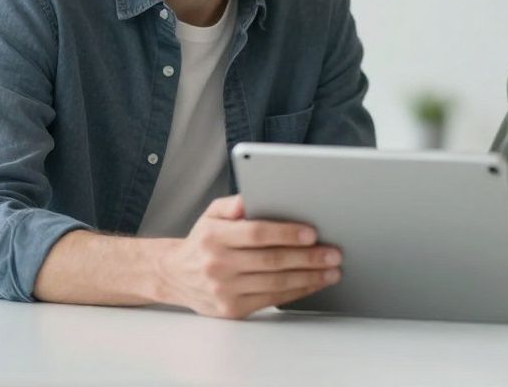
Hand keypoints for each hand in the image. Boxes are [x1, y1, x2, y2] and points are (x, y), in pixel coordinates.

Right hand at [155, 194, 341, 318]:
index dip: (287, 233)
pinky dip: (297, 292)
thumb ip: (233, 204)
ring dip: (309, 277)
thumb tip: (253, 197)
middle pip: (272, 261)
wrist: (174, 275)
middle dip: (308, 258)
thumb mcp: (211, 214)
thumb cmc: (202, 241)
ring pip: (276, 283)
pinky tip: (313, 283)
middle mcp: (218, 264)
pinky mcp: (232, 310)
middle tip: (333, 253)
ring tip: (332, 270)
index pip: (257, 233)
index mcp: (215, 236)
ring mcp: (224, 290)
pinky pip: (272, 300)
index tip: (312, 233)